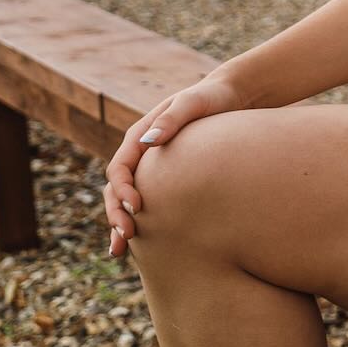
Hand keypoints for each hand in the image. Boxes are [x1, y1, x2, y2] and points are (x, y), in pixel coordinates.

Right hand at [102, 71, 246, 257]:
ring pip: (125, 200)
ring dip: (119, 223)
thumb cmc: (211, 98)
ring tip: (119, 249)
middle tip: (127, 234)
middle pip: (115, 189)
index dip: (122, 189)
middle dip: (116, 213)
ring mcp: (152, 169)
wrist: (231, 97)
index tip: (137, 206)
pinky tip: (137, 247)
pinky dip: (140, 222)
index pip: (120, 168)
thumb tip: (149, 141)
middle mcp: (140, 155)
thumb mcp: (192, 104)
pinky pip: (147, 203)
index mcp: (140, 136)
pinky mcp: (167, 179)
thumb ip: (171, 120)